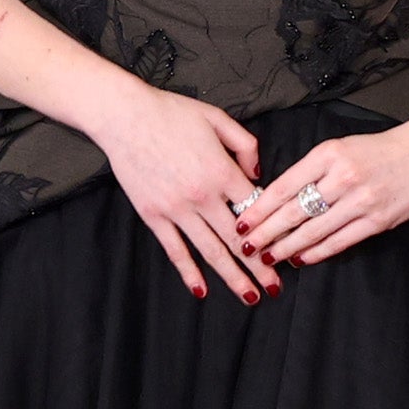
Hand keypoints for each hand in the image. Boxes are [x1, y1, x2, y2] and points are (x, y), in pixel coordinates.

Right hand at [93, 82, 279, 300]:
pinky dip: (189, 272)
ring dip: (232, 277)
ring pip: (211, 251)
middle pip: (238, 239)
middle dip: (260, 267)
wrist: (124, 116)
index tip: (284, 248)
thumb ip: (245, 145)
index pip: (255, 210)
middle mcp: (202, 196)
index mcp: (222, 172)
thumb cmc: (171, 112)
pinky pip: (175, 250)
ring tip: (250, 296)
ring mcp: (176, 209)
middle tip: (276, 288)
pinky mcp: (153, 215)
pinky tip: (202, 290)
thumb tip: (257, 173)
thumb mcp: (218, 118)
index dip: (272, 230)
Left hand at [235, 119, 408, 268]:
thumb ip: (310, 171)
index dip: (259, 209)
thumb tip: (277, 199)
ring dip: (287, 247)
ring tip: (268, 257)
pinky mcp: (377, 220)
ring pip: (314, 231)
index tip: (241, 222)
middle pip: (294, 212)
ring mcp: (361, 201)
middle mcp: (343, 177)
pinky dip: (317, 252)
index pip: (284, 186)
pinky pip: (340, 241)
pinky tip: (301, 259)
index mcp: (328, 154)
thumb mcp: (339, 148)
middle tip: (246, 246)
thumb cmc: (378, 150)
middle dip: (266, 233)